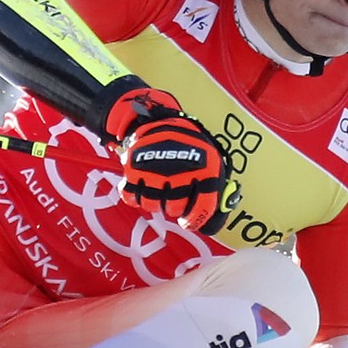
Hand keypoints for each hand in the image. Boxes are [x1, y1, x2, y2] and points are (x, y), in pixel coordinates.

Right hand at [103, 87, 232, 232]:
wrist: (160, 121)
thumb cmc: (190, 150)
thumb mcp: (211, 164)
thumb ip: (216, 194)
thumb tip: (212, 226)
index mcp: (206, 169)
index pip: (203, 207)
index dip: (195, 220)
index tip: (188, 221)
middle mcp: (181, 170)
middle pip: (174, 208)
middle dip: (174, 206)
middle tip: (173, 194)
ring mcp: (156, 170)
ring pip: (152, 206)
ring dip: (155, 201)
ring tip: (158, 187)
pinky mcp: (134, 168)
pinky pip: (132, 197)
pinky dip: (135, 196)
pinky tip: (143, 186)